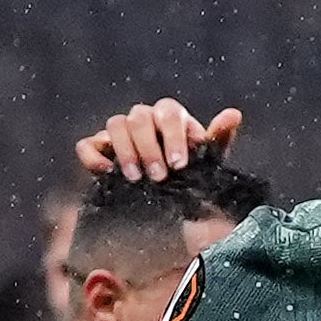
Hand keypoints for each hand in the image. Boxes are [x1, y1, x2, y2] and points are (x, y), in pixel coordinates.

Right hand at [75, 101, 240, 184]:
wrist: (170, 206)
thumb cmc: (191, 176)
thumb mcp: (208, 162)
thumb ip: (218, 139)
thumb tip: (233, 114)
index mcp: (170, 117)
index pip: (169, 113)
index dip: (173, 136)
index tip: (180, 164)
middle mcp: (144, 119)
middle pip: (139, 117)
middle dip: (149, 148)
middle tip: (159, 177)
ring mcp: (120, 133)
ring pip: (115, 124)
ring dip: (125, 151)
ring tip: (134, 178)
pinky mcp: (99, 150)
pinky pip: (87, 144)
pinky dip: (92, 156)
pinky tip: (106, 173)